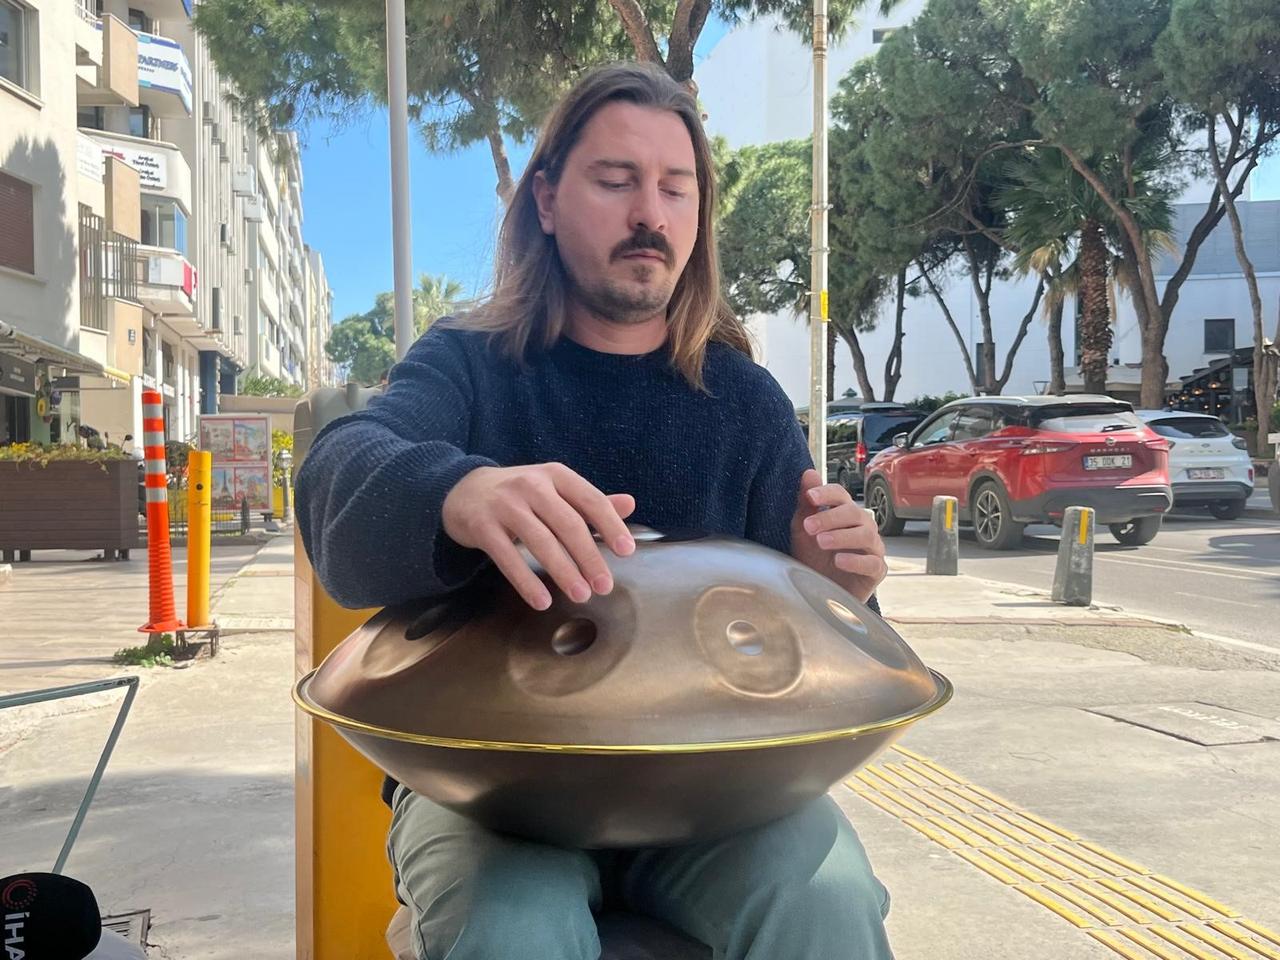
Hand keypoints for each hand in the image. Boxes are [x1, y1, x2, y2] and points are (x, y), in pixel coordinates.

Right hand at [442, 463, 636, 609]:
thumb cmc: (520, 495)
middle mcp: (531, 485)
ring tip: (581, 596)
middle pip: (568, 524)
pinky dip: (526, 581)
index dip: (611, 526)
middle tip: (605, 586)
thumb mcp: (555, 490)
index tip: (627, 552)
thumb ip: (590, 501)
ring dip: (564, 572)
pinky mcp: (483, 526)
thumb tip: (630, 504)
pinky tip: (542, 600)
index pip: (591, 500)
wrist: (464, 490)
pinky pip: (507, 557)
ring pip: (540, 541)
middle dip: (590, 558)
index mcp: (556, 475)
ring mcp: (505, 504)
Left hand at [790, 469, 886, 602]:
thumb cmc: (813, 558)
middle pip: (854, 513)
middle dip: (830, 517)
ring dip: (842, 536)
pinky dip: (856, 560)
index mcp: (844, 514)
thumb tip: (809, 472)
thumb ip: (806, 503)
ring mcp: (872, 549)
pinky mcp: (876, 571)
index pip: (841, 495)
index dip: (827, 493)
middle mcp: (862, 527)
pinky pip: (873, 562)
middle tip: (809, 527)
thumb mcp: (803, 531)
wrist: (819, 593)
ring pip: (866, 535)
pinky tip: (839, 561)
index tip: (809, 496)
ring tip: (821, 542)